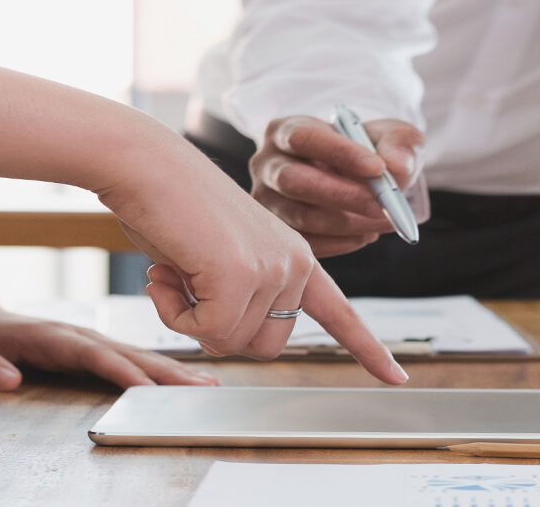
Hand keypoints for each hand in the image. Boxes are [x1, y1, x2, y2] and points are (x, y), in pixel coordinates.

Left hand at [0, 299, 218, 389]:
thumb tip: (7, 379)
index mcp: (48, 334)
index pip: (91, 354)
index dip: (120, 370)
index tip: (149, 390)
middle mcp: (76, 333)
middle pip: (128, 352)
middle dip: (167, 370)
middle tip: (204, 388)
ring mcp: (87, 338)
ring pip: (137, 353)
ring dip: (172, 369)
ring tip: (209, 385)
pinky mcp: (92, 346)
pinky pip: (131, 357)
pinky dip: (160, 367)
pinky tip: (184, 379)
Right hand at [97, 132, 408, 384]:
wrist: (143, 163)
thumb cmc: (171, 209)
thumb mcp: (219, 260)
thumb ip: (241, 296)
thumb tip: (227, 335)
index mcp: (297, 258)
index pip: (339, 313)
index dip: (366, 349)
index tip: (396, 377)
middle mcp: (296, 263)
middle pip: (263, 346)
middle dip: (216, 331)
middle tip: (186, 285)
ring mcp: (273, 268)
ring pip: (231, 342)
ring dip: (189, 319)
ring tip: (175, 269)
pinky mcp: (241, 274)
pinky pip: (206, 331)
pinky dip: (173, 313)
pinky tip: (164, 271)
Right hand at [249, 115, 428, 256]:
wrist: (354, 177)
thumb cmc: (366, 150)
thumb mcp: (389, 135)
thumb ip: (398, 142)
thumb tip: (397, 165)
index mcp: (285, 130)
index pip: (303, 137)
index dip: (340, 153)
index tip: (378, 168)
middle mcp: (267, 165)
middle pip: (293, 181)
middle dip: (343, 196)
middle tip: (384, 207)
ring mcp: (268, 202)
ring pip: (302, 218)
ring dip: (350, 224)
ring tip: (384, 220)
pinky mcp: (278, 233)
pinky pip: (307, 244)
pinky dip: (342, 243)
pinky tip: (366, 234)